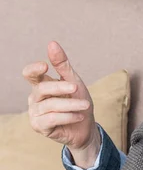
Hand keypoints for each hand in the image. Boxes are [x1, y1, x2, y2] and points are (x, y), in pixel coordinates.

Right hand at [23, 41, 99, 166]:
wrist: (85, 126)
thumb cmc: (78, 101)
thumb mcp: (74, 80)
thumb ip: (62, 64)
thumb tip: (52, 43)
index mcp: (41, 84)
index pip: (30, 74)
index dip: (34, 69)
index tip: (45, 66)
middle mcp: (35, 98)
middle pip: (42, 88)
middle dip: (61, 88)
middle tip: (77, 88)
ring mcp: (35, 113)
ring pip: (50, 105)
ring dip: (71, 105)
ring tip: (85, 106)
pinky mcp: (39, 126)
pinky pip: (51, 119)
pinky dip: (68, 116)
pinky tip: (79, 116)